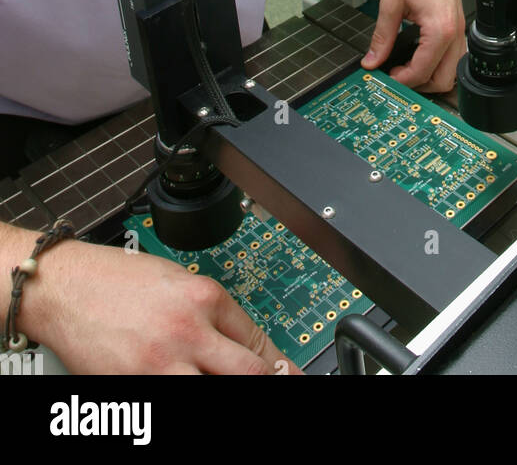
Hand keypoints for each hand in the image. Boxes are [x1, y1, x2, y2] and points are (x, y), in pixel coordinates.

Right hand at [22, 236, 301, 374]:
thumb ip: (211, 311)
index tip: (287, 375)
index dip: (278, 365)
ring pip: (217, 392)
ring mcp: (162, 366)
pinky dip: (186, 395)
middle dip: (265, 383)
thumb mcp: (176, 279)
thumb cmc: (115, 280)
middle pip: (248, 373)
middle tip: (278, 387)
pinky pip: (174, 401)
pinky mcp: (136, 389)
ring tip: (227, 384)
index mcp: (203, 297)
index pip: (257, 340)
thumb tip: (242, 343)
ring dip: (229, 391)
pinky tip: (189, 386)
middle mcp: (188, 332)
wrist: (65, 287)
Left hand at [361, 0, 465, 91]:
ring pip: (452, 69)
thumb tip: (373, 58)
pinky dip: (438, 60)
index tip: (386, 78)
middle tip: (397, 77)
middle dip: (420, 85)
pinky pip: (453, 53)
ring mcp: (459, 26)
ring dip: (431, 74)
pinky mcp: (457, 21)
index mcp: (439, 28)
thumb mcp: (390, 3)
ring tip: (406, 67)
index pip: (422, 71)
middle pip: (444, 79)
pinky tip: (418, 52)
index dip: (401, 80)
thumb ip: (382, 36)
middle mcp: (454, 30)